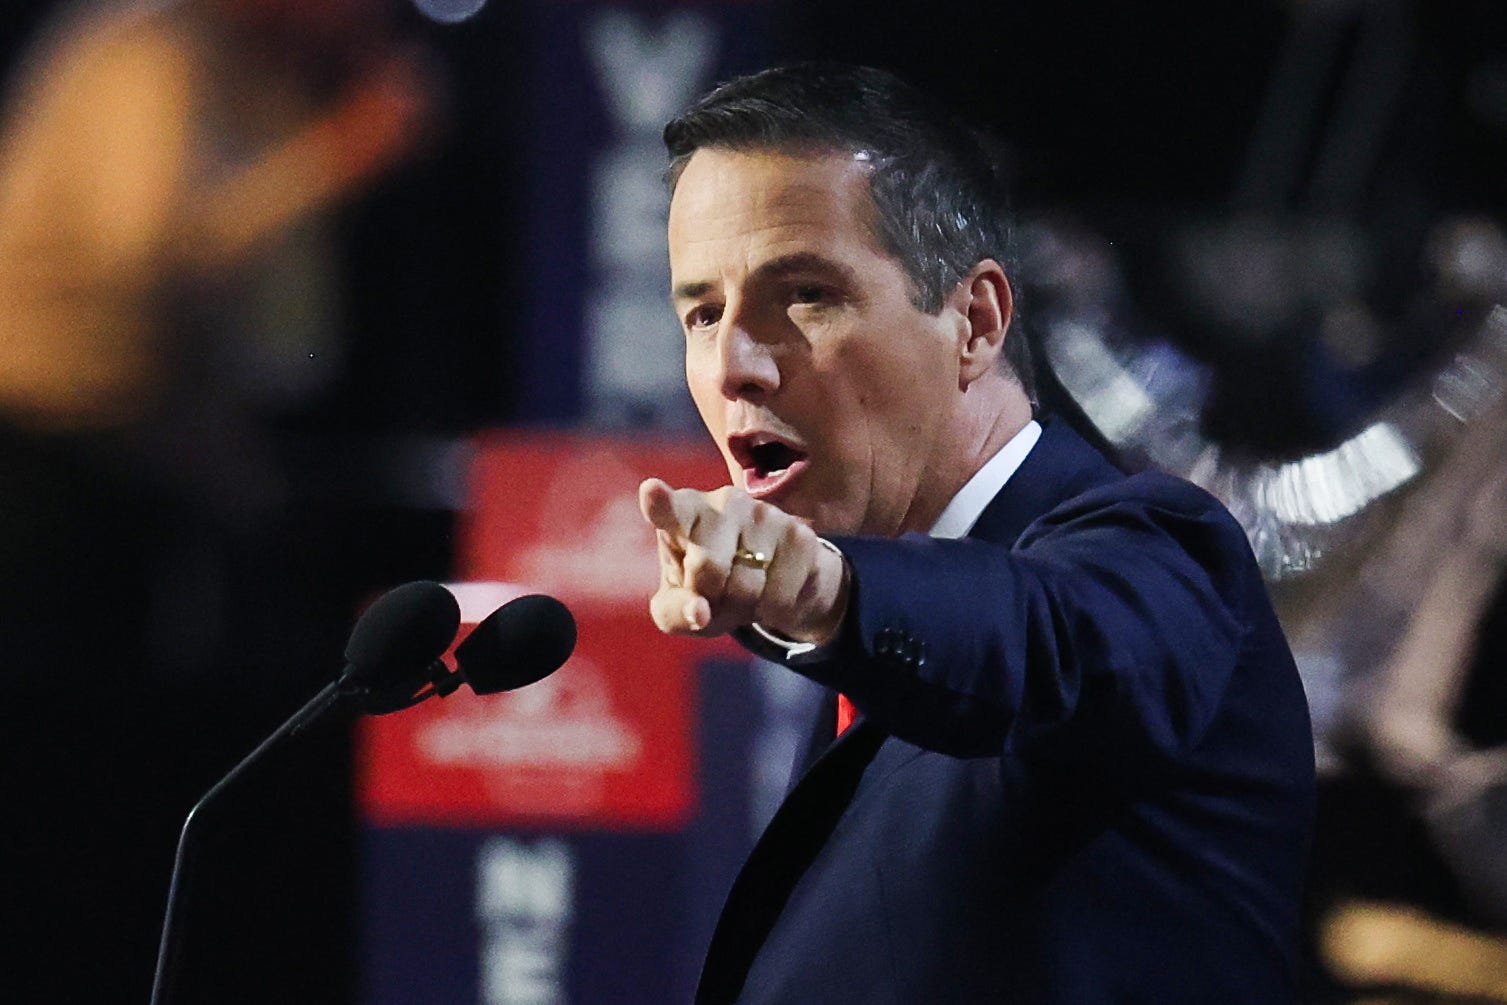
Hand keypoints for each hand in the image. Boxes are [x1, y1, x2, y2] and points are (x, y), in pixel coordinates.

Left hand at [638, 478, 849, 641]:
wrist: (779, 584)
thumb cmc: (712, 588)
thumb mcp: (681, 607)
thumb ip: (676, 612)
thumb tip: (699, 612)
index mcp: (685, 512)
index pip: (669, 508)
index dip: (660, 503)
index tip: (650, 491)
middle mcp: (724, 502)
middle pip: (708, 570)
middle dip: (712, 598)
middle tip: (717, 593)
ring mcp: (765, 515)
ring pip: (746, 589)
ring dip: (744, 608)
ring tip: (747, 592)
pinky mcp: (800, 536)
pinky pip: (779, 597)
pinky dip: (773, 610)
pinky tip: (774, 591)